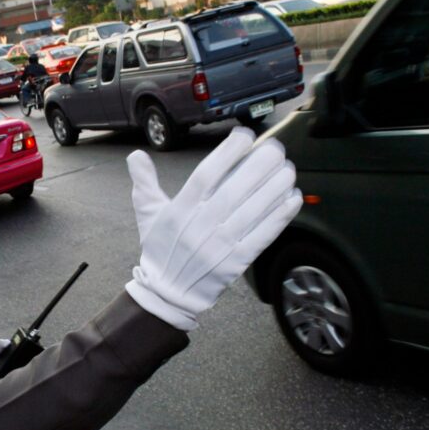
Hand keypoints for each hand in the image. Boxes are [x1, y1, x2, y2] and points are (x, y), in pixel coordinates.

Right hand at [125, 127, 301, 330]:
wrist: (167, 293)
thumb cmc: (160, 250)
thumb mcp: (147, 214)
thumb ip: (144, 182)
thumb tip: (136, 155)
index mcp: (179, 211)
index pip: (206, 175)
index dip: (227, 153)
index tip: (244, 135)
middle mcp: (200, 226)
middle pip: (235, 189)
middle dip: (259, 165)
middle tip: (275, 148)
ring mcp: (220, 245)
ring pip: (253, 210)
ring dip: (275, 187)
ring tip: (288, 168)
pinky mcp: (236, 262)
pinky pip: (263, 235)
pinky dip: (280, 216)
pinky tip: (292, 198)